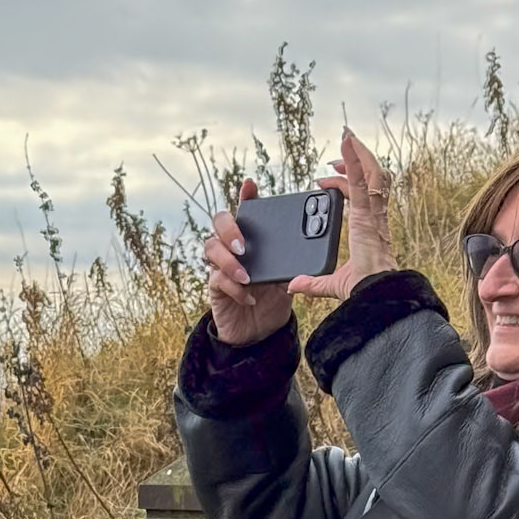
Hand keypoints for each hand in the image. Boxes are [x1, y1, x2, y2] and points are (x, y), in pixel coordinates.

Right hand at [202, 177, 294, 346]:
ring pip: (211, 247)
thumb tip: (308, 256)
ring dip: (229, 261)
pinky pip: (217, 279)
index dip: (245, 196)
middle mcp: (233, 248)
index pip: (246, 211)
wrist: (261, 333)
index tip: (250, 185)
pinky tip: (249, 296)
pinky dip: (234, 288)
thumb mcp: (288, 280)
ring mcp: (221, 266)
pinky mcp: (216, 288)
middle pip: (219, 222)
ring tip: (247, 276)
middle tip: (243, 245)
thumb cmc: (273, 301)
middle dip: (229, 228)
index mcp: (252, 240)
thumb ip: (293, 266)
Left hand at [287, 127, 399, 302]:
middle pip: (371, 178)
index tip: (325, 179)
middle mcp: (374, 217)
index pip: (362, 195)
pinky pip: (363, 180)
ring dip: (358, 153)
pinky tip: (347, 144)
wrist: (373, 293)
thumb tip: (294, 285)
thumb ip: (312, 282)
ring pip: (371, 174)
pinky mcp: (367, 214)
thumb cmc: (362, 289)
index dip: (347, 182)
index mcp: (369, 228)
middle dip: (357, 160)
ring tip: (346, 136)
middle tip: (342, 147)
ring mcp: (372, 214)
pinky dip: (356, 160)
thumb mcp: (331, 283)